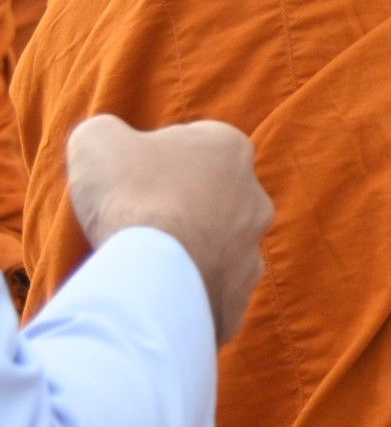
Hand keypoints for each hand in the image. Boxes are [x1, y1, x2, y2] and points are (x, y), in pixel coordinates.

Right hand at [65, 115, 273, 344]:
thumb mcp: (99, 140)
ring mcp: (252, 248)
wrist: (154, 271)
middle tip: (133, 219)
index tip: (128, 176)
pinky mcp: (241, 294)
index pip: (192, 143)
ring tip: (143, 258)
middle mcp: (255, 196)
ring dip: (184, 248)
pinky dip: (185, 288)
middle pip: (208, 194)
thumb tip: (109, 141)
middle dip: (175, 204)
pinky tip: (155, 290)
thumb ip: (107, 133)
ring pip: (213, 244)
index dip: (153, 157)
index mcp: (230, 148)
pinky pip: (209, 287)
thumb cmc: (130, 194)